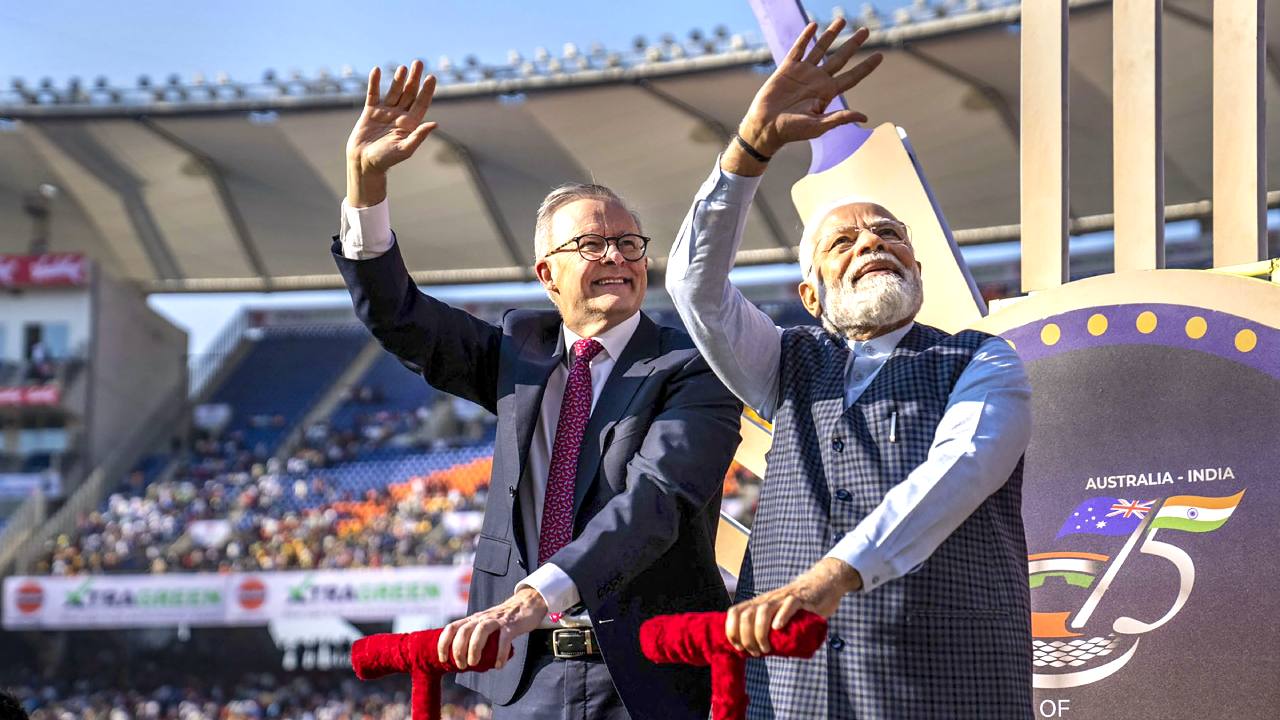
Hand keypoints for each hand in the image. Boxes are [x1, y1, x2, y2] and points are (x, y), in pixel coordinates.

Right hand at [345, 60, 438, 206]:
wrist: (363, 163)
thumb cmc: (386, 160)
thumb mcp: (405, 149)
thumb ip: (419, 136)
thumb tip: (435, 124)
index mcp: (410, 124)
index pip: (421, 103)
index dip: (427, 90)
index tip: (432, 77)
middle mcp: (399, 115)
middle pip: (409, 93)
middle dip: (414, 78)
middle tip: (419, 62)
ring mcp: (385, 112)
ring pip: (394, 91)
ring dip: (398, 79)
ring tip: (403, 67)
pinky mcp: (370, 111)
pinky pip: (373, 93)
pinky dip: (374, 82)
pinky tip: (377, 70)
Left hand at [436, 587, 546, 669]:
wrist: (525, 604)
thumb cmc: (502, 620)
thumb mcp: (484, 624)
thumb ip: (473, 636)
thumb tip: (461, 659)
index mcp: (472, 619)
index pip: (452, 628)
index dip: (443, 643)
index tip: (443, 659)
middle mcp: (482, 618)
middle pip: (464, 631)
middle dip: (458, 650)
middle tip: (461, 666)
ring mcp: (497, 620)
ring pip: (481, 631)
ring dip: (474, 649)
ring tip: (474, 664)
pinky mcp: (511, 625)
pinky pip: (504, 639)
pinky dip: (500, 653)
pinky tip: (498, 665)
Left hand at [724, 557, 860, 655]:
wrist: (821, 585)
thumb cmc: (797, 608)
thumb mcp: (777, 616)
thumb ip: (768, 630)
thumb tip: (754, 652)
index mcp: (759, 604)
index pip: (735, 612)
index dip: (731, 631)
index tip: (738, 648)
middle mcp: (767, 600)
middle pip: (747, 615)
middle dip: (746, 637)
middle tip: (755, 653)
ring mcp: (783, 598)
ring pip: (763, 611)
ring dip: (760, 632)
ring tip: (766, 649)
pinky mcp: (801, 599)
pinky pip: (789, 605)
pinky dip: (781, 617)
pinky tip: (778, 628)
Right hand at [725, 20, 882, 175]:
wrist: (766, 127)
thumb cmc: (792, 131)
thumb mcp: (818, 126)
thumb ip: (840, 118)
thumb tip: (864, 117)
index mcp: (827, 93)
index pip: (852, 77)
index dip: (866, 66)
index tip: (880, 56)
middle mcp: (818, 80)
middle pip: (840, 58)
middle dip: (853, 44)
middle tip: (866, 30)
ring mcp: (803, 73)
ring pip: (821, 49)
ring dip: (831, 35)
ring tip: (842, 20)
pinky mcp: (787, 69)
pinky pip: (798, 49)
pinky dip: (806, 37)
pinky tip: (814, 26)